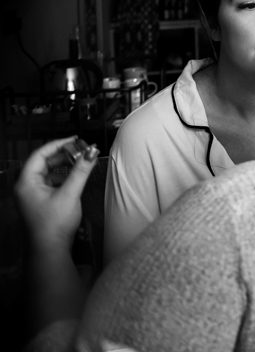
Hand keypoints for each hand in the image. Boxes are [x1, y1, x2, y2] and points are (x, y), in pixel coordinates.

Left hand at [15, 137, 98, 253]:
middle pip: (43, 162)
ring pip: (47, 172)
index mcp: (26, 182)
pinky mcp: (40, 201)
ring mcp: (32, 195)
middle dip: (63, 155)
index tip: (74, 140)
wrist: (49, 250)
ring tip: (80, 161)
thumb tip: (91, 152)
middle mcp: (26, 187)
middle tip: (81, 150)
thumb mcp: (70, 194)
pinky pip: (50, 181)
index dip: (58, 145)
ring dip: (64, 165)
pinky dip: (63, 176)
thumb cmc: (53, 226)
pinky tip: (75, 177)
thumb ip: (81, 171)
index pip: (39, 154)